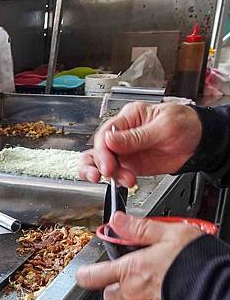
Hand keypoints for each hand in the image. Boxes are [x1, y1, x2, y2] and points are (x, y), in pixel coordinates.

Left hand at [76, 212, 203, 299]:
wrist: (224, 292)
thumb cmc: (200, 263)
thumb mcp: (170, 234)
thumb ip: (139, 229)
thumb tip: (117, 221)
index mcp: (131, 270)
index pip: (92, 276)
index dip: (86, 273)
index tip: (85, 272)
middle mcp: (135, 294)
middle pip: (109, 295)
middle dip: (116, 287)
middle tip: (133, 276)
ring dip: (138, 299)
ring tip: (158, 286)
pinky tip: (170, 299)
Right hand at [79, 102, 201, 187]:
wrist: (201, 143)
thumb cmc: (186, 125)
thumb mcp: (164, 128)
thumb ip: (136, 136)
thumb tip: (109, 139)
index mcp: (129, 117)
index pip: (106, 133)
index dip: (103, 150)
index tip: (107, 164)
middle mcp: (123, 134)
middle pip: (98, 148)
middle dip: (99, 162)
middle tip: (107, 173)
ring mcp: (126, 150)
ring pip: (103, 162)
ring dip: (108, 174)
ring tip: (122, 180)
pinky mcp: (131, 164)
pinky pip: (116, 173)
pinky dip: (117, 180)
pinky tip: (127, 182)